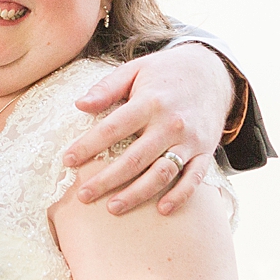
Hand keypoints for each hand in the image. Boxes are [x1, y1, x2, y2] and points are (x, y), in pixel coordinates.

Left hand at [63, 43, 233, 214]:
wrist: (212, 73)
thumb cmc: (164, 73)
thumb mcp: (134, 70)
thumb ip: (107, 88)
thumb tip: (79, 105)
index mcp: (149, 101)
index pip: (113, 128)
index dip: (88, 146)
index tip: (67, 161)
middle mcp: (170, 123)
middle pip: (135, 158)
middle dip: (106, 180)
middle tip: (83, 195)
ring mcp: (189, 140)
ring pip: (162, 173)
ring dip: (137, 194)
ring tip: (112, 208)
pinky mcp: (205, 151)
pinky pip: (194, 178)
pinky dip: (180, 196)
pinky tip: (161, 210)